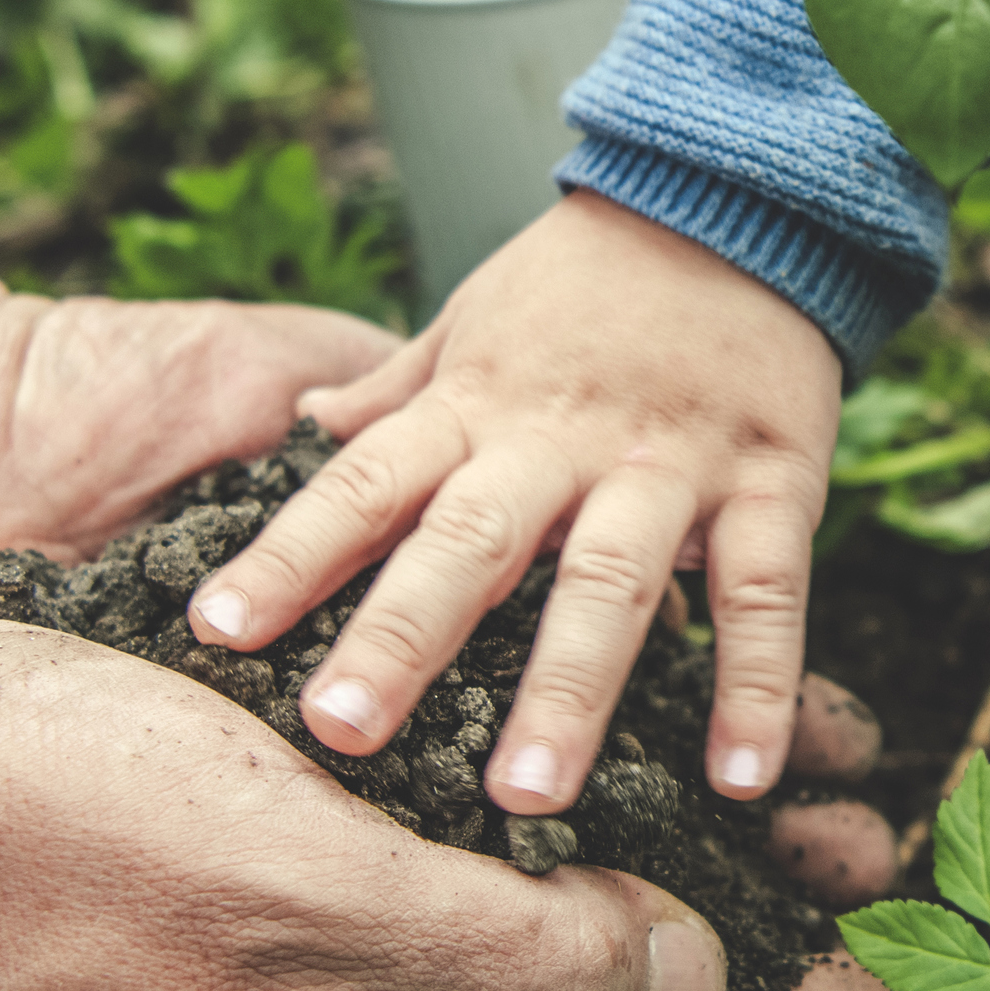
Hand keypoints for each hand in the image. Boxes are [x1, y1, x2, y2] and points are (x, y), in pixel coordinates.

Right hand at [0, 413, 908, 990]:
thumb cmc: (24, 838)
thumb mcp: (306, 909)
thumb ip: (517, 973)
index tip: (892, 981)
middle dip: (706, 972)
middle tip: (856, 882)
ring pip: (467, 986)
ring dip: (611, 895)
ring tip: (751, 818)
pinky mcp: (169, 959)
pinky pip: (372, 924)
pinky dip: (483, 856)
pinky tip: (558, 780)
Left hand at [180, 193, 842, 820]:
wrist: (740, 194)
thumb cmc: (589, 278)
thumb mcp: (476, 316)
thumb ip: (398, 386)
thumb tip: (305, 423)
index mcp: (475, 403)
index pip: (364, 484)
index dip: (289, 555)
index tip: (217, 631)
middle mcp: (559, 438)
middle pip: (468, 544)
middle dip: (402, 638)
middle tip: (339, 732)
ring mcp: (667, 462)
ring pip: (609, 584)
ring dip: (567, 692)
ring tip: (524, 796)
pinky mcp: (771, 479)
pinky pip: (763, 593)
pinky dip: (757, 686)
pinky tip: (740, 779)